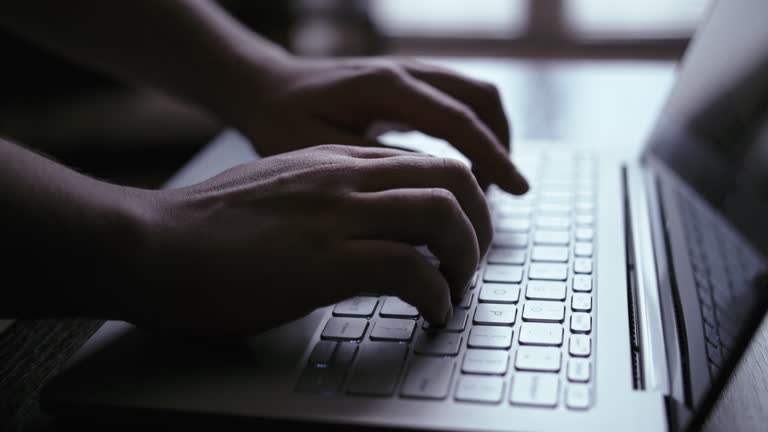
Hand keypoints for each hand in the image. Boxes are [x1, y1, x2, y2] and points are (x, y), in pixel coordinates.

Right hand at [128, 145, 491, 333]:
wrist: (152, 245)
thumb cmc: (205, 228)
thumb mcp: (277, 192)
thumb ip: (323, 199)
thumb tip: (356, 228)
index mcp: (333, 162)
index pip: (425, 164)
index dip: (457, 200)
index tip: (458, 234)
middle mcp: (344, 179)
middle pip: (451, 179)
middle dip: (478, 224)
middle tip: (472, 262)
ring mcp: (337, 217)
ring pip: (441, 215)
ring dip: (465, 258)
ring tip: (457, 289)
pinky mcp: (324, 262)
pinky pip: (409, 270)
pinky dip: (435, 295)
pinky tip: (432, 313)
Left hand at [225, 56, 528, 194]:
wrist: (263, 88)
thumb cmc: (280, 123)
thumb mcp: (319, 151)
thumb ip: (378, 166)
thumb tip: (433, 186)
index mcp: (385, 87)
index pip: (458, 121)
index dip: (492, 157)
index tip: (518, 189)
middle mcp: (404, 71)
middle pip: (480, 97)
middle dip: (502, 144)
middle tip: (506, 191)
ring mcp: (407, 71)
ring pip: (474, 93)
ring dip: (491, 135)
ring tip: (487, 183)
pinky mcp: (405, 82)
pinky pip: (456, 99)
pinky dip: (473, 129)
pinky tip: (463, 165)